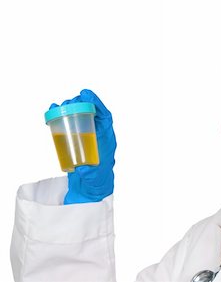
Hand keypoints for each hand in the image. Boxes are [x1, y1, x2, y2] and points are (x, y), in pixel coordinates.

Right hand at [50, 89, 115, 203]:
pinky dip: (61, 116)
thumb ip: (90, 173)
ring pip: (80, 115)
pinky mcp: (76, 138)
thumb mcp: (95, 176)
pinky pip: (69, 123)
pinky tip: (52, 112)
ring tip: (58, 106)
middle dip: (80, 103)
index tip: (87, 94)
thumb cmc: (97, 180)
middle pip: (91, 111)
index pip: (105, 117)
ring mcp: (86, 135)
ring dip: (70, 107)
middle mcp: (98, 134)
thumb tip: (83, 168)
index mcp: (107, 139)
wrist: (90, 187)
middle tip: (68, 102)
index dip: (97, 103)